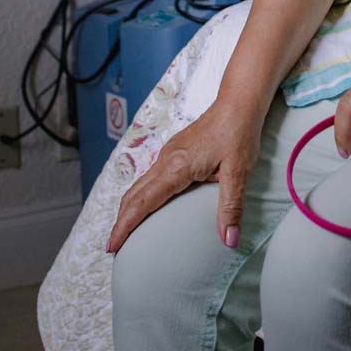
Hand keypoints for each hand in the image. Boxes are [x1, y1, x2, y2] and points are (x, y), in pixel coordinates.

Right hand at [105, 102, 263, 254]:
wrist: (238, 103)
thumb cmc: (238, 134)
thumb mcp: (238, 172)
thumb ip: (231, 207)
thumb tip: (229, 240)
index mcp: (176, 167)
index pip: (142, 202)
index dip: (125, 226)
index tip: (111, 246)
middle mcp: (166, 160)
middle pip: (133, 195)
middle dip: (121, 221)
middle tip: (114, 247)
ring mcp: (168, 155)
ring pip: (139, 185)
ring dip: (129, 209)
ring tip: (126, 231)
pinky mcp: (174, 152)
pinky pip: (150, 178)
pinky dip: (141, 196)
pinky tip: (148, 206)